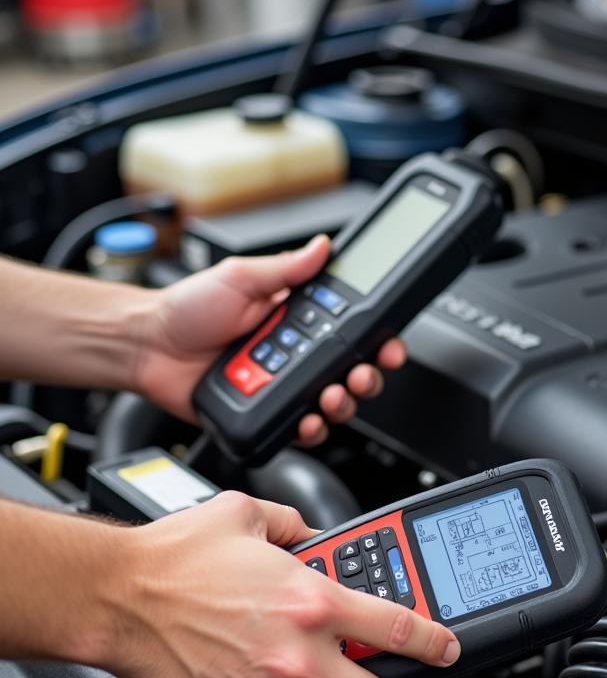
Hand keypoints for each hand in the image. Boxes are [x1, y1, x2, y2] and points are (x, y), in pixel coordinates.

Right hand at [107, 492, 459, 677]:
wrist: (116, 597)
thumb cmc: (176, 556)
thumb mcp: (248, 513)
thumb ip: (295, 524)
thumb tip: (312, 535)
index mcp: (311, 600)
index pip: (398, 630)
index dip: (434, 643)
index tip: (446, 649)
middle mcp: (297, 652)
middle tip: (385, 677)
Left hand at [134, 235, 405, 444]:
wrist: (147, 346)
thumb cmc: (186, 309)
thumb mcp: (240, 277)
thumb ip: (285, 268)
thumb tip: (322, 247)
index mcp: (299, 320)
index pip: (352, 332)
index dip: (377, 342)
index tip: (388, 346)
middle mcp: (297, 355)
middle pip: (352, 373)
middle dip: (367, 377)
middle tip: (361, 375)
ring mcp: (283, 387)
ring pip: (332, 404)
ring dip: (342, 404)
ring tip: (331, 397)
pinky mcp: (267, 414)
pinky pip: (301, 429)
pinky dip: (311, 430)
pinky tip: (308, 421)